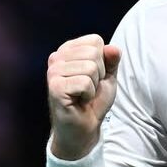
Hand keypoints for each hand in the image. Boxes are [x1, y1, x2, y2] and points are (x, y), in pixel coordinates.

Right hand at [46, 34, 120, 159]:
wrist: (85, 126)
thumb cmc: (94, 99)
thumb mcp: (108, 75)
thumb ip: (112, 59)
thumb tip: (112, 48)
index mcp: (68, 50)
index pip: (95, 40)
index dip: (103, 60)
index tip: (94, 75)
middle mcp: (56, 57)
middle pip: (93, 53)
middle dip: (99, 73)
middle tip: (89, 87)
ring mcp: (53, 72)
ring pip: (90, 67)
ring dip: (94, 85)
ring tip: (83, 94)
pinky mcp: (54, 87)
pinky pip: (85, 82)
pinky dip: (88, 94)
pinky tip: (79, 100)